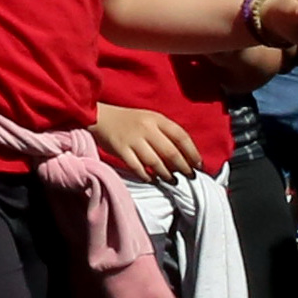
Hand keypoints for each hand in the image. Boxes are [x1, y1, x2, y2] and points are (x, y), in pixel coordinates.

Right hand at [89, 103, 203, 182]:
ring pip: (155, 162)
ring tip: (173, 181)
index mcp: (157, 119)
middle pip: (171, 152)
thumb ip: (165, 134)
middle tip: (189, 177)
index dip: (192, 152)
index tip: (198, 165)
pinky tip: (152, 180)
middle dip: (183, 167)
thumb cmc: (128, 120)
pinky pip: (137, 168)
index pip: (181, 136)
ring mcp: (133, 140)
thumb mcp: (149, 119)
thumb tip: (183, 156)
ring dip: (167, 174)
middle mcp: (146, 128)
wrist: (99, 116)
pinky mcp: (120, 150)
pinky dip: (147, 176)